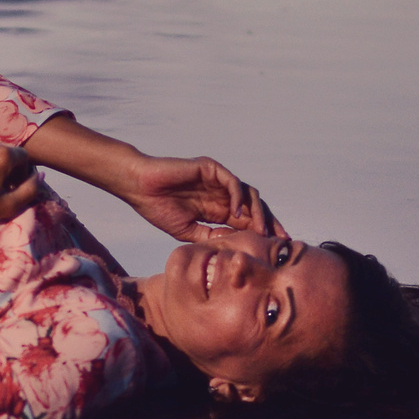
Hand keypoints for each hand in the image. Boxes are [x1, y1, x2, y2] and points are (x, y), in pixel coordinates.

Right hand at [122, 155, 282, 242]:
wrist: (140, 188)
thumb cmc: (157, 209)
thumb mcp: (187, 232)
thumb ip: (210, 237)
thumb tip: (234, 248)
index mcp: (216, 210)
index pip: (246, 221)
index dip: (260, 233)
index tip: (273, 248)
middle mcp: (220, 195)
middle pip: (253, 207)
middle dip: (268, 222)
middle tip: (279, 239)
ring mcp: (217, 181)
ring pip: (248, 194)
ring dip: (257, 212)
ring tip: (259, 229)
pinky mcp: (211, 169)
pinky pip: (232, 182)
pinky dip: (237, 197)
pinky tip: (237, 213)